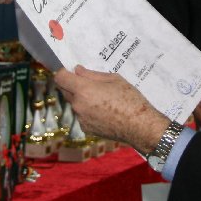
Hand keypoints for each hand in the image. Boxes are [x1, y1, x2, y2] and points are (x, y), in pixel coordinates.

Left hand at [53, 65, 169, 151]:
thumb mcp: (114, 79)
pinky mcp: (86, 129)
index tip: (68, 71)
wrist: (140, 126)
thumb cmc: (129, 99)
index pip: (60, 78)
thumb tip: (77, 70)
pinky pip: (82, 116)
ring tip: (102, 100)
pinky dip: (88, 112)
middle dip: (72, 85)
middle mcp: (78, 105)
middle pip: (65, 91)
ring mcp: (81, 119)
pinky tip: (104, 112)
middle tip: (88, 83)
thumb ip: (92, 75)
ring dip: (81, 99)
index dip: (62, 73)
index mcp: (84, 90)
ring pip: (74, 104)